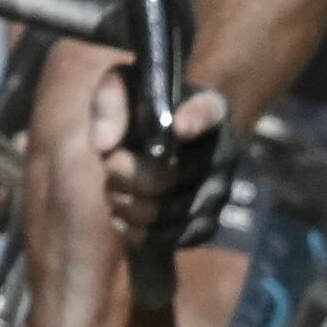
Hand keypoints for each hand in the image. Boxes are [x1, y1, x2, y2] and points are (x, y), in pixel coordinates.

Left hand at [88, 68, 230, 251]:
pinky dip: (138, 231)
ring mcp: (218, 193)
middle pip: (165, 176)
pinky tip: (125, 213)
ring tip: (116, 189)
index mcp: (209, 107)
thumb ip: (110, 101)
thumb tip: (103, 145)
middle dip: (125, 176)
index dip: (194, 120)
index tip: (177, 126)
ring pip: (164, 214)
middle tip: (110, 166)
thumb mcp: (125, 87)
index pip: (208, 112)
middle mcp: (222, 152)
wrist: (169, 140)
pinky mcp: (207, 224)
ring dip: (127, 205)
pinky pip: (170, 239)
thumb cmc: (146, 108)